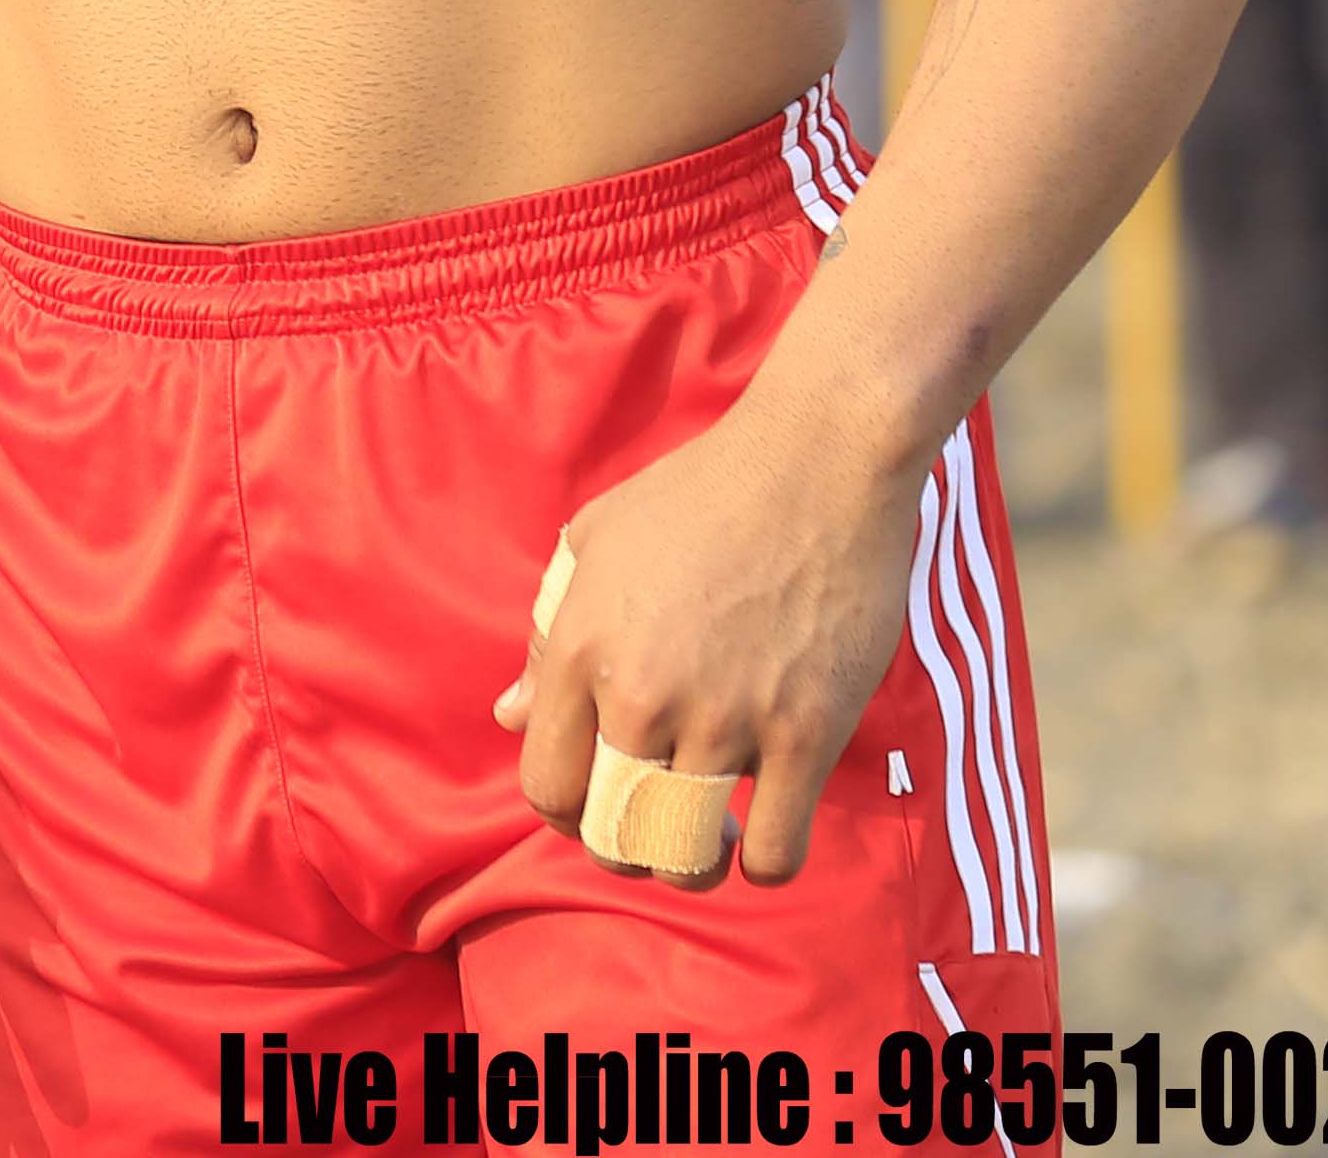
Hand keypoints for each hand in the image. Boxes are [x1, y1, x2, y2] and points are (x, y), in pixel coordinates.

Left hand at [490, 386, 931, 888]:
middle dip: (626, 851)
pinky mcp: (806, 733)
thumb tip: (510, 714)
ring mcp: (726, 720)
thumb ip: (546, 637)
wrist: (818, 462)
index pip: (545, 785)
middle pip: (611, 836)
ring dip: (695, 866)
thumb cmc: (700, 493)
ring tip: (712, 840)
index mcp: (580, 650)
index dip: (565, 813)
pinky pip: (777, 850)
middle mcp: (643, 696)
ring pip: (688, 856)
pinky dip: (766, 864)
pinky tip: (764, 838)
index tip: (595, 806)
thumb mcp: (594, 544)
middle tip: (655, 830)